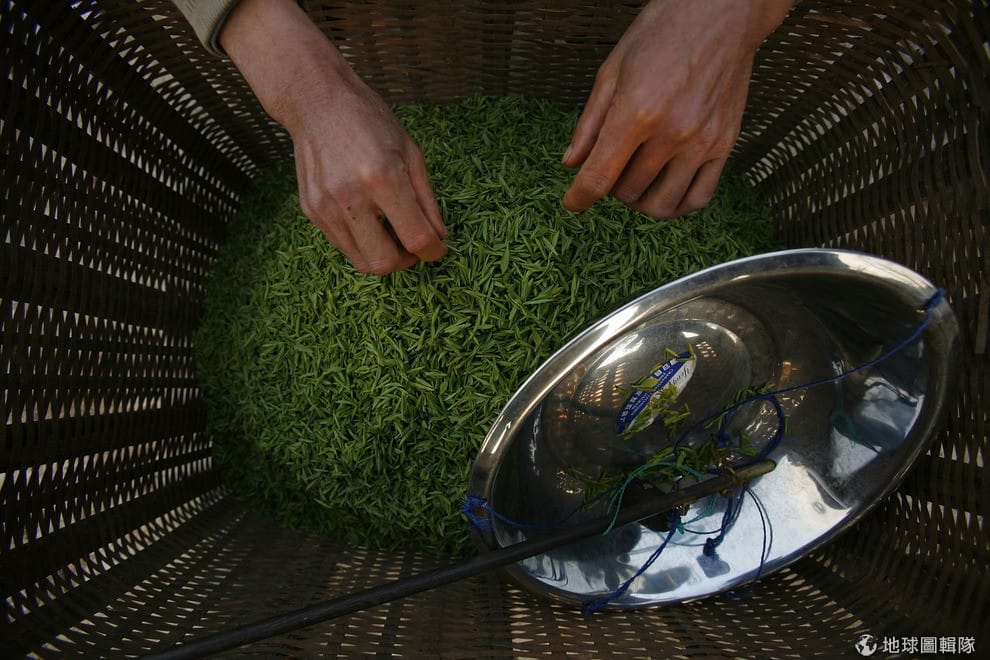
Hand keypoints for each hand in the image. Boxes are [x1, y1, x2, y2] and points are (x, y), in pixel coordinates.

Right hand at [220, 0, 446, 274]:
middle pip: (384, 262)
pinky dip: (362, 243)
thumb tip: (439, 237)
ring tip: (392, 232)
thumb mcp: (411, 152)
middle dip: (406, 262)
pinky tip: (369, 220)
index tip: (439, 249)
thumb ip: (427, 200)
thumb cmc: (370, 120)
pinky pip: (343, 245)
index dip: (434, 252)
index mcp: (382, 177)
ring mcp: (325, 206)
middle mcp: (350, 196)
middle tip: (414, 246)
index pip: (416, 238)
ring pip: (361, 261)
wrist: (317, 102)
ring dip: (383, 256)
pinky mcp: (311, 210)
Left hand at [562, 0, 792, 217]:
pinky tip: (665, 189)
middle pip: (627, 192)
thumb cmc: (664, 32)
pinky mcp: (725, 145)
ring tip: (637, 178)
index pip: (599, 177)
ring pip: (661, 204)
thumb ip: (590, 123)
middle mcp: (672, 133)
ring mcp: (702, 142)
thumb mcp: (612, 70)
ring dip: (641, 200)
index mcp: (636, 112)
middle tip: (612, 165)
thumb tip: (572, 163)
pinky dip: (676, 205)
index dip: (579, 198)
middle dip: (611, 186)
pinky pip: (698, 198)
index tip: (573, 202)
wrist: (721, 13)